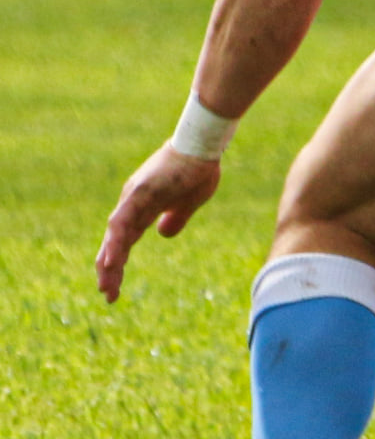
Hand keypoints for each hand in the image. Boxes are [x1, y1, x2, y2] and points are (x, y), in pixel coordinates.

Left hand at [96, 143, 221, 302]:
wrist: (203, 143)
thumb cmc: (199, 168)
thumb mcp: (189, 202)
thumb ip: (175, 218)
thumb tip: (163, 234)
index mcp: (143, 207)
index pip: (125, 240)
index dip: (119, 263)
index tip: (115, 288)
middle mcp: (132, 203)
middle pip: (115, 241)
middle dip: (110, 269)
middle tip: (108, 295)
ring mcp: (134, 196)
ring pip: (114, 234)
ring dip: (110, 261)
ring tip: (107, 285)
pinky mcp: (139, 192)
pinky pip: (122, 222)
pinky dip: (115, 242)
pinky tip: (112, 261)